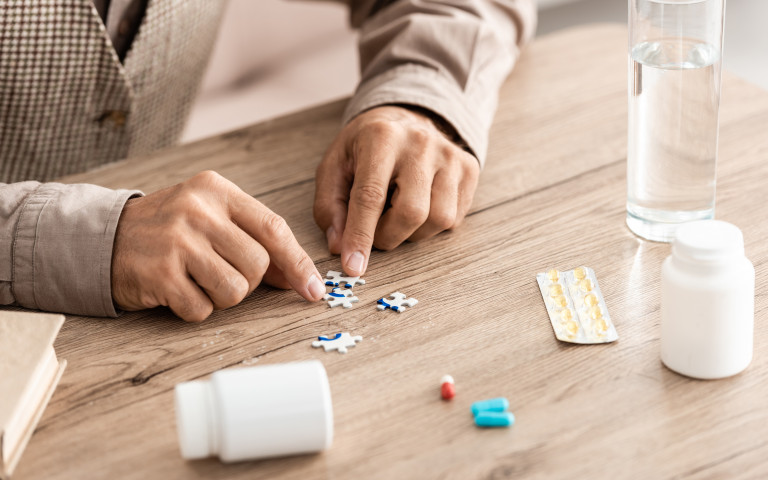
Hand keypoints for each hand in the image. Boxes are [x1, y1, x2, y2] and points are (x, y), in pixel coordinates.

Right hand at [112, 171, 324, 321]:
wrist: (102, 237)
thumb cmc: (169, 231)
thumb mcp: (210, 219)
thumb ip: (252, 240)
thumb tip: (297, 278)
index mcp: (216, 190)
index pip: (273, 228)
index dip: (298, 263)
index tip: (314, 289)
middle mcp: (198, 210)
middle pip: (257, 264)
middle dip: (248, 281)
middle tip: (219, 273)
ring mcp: (177, 240)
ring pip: (235, 290)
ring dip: (221, 297)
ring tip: (197, 280)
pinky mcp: (160, 273)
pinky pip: (202, 309)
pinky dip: (194, 309)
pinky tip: (175, 290)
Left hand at [314, 106, 478, 276]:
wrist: (406, 118)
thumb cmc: (365, 148)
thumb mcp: (334, 167)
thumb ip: (330, 207)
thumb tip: (338, 246)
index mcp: (381, 138)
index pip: (371, 196)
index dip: (360, 236)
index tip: (352, 267)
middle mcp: (420, 143)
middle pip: (411, 212)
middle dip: (388, 237)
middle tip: (375, 232)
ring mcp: (450, 156)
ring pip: (438, 219)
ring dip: (412, 233)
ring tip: (396, 215)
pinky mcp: (469, 169)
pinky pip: (454, 219)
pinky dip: (430, 226)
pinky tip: (418, 207)